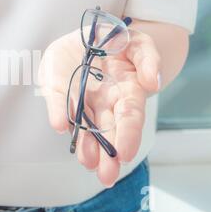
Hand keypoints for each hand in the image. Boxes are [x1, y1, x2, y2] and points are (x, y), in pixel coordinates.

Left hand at [38, 27, 159, 186]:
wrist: (88, 35)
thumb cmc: (116, 42)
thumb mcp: (138, 43)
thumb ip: (148, 59)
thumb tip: (153, 84)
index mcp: (126, 90)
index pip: (130, 117)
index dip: (129, 135)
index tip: (125, 154)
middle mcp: (104, 100)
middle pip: (108, 130)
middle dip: (108, 154)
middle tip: (106, 176)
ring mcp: (81, 98)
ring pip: (85, 126)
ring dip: (87, 146)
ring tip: (88, 163)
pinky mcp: (58, 90)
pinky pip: (60, 104)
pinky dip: (60, 115)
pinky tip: (62, 127)